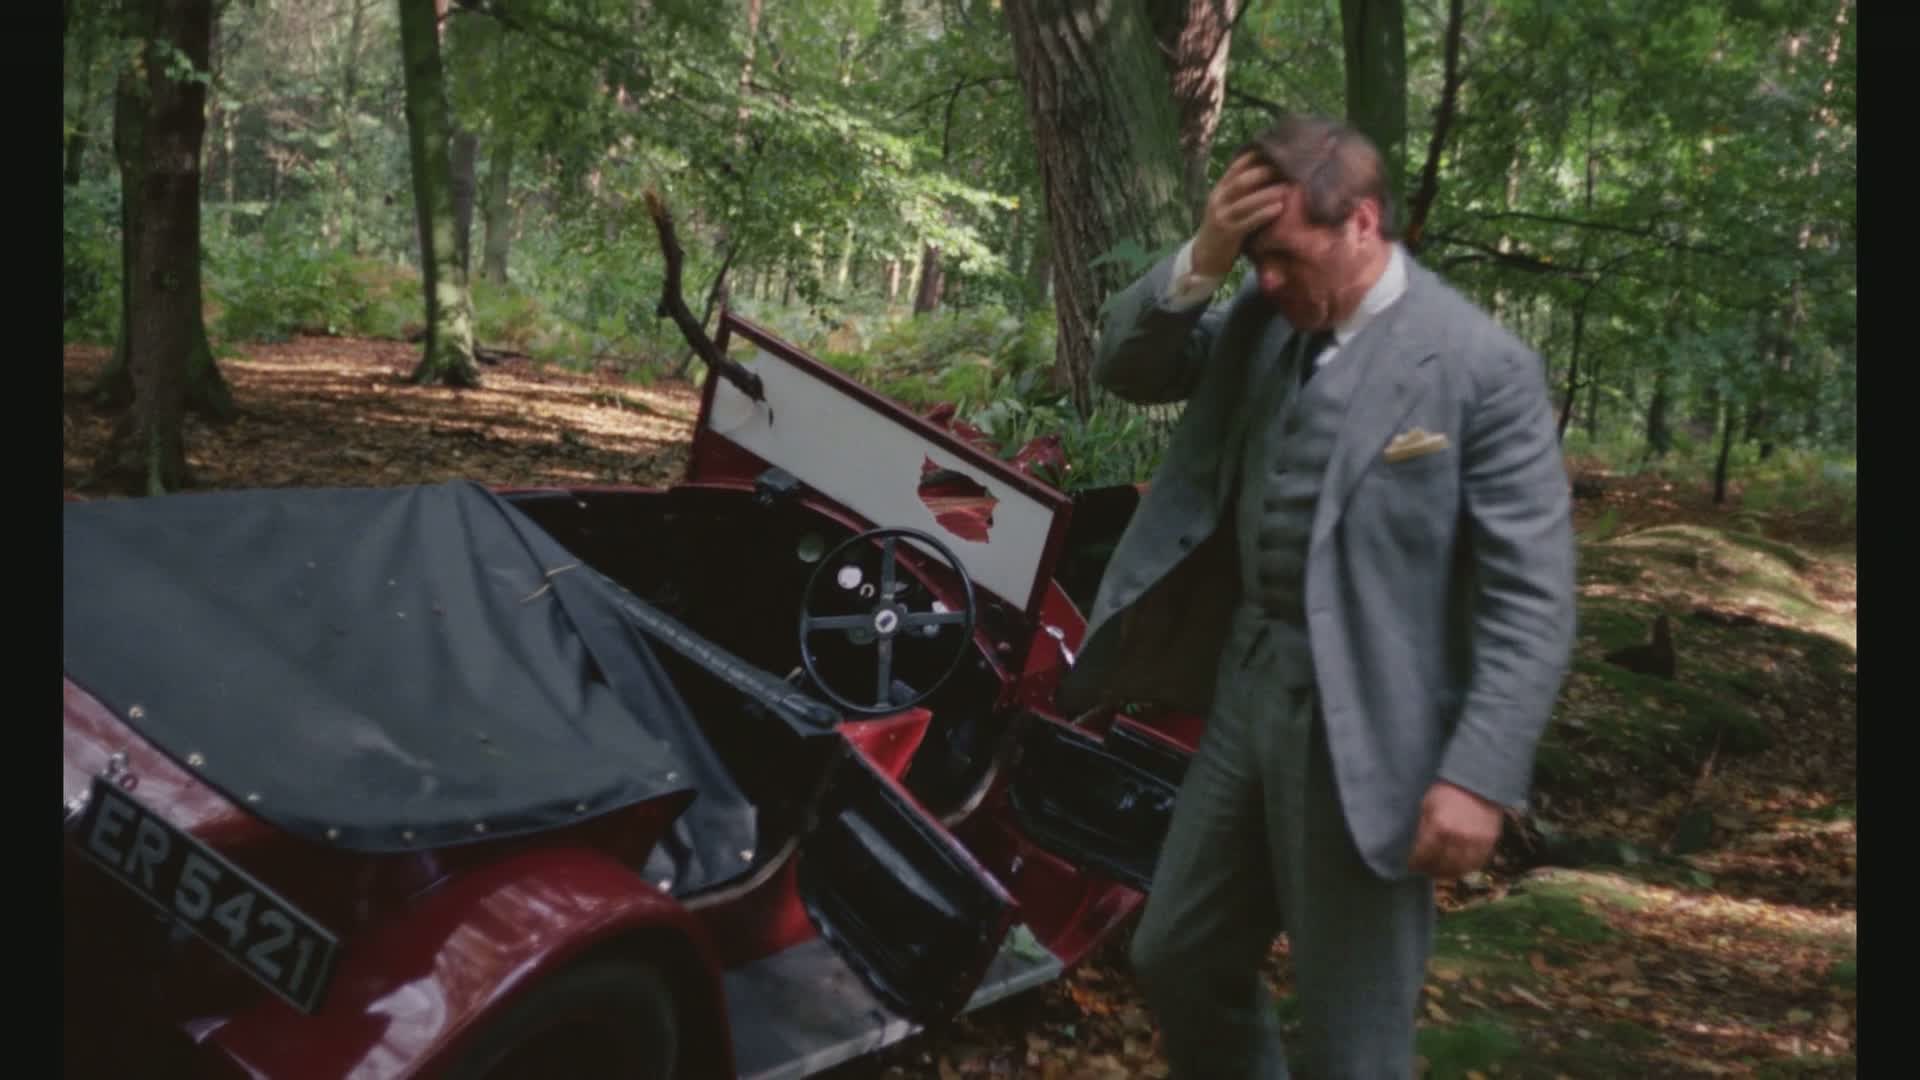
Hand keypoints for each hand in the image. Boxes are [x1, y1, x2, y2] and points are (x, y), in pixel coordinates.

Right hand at [1190, 153, 1289, 277]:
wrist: (1205, 257)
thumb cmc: (1224, 229)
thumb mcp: (1227, 206)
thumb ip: (1241, 193)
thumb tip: (1268, 175)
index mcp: (1219, 190)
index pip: (1236, 167)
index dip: (1255, 158)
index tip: (1276, 152)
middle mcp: (1218, 200)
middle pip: (1241, 180)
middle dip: (1265, 173)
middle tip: (1286, 169)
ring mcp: (1222, 217)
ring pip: (1245, 201)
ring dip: (1268, 193)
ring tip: (1288, 188)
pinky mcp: (1228, 234)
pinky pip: (1248, 221)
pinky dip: (1264, 214)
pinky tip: (1279, 208)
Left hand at [1407, 781, 1504, 878]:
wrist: (1478, 781)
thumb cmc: (1447, 790)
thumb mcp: (1427, 803)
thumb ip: (1421, 826)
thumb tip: (1412, 847)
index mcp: (1438, 826)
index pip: (1422, 855)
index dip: (1414, 863)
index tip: (1410, 865)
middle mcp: (1457, 837)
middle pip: (1439, 865)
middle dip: (1429, 869)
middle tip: (1424, 870)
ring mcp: (1475, 842)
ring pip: (1458, 869)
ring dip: (1447, 873)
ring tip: (1440, 872)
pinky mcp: (1489, 843)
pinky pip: (1476, 864)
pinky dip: (1466, 869)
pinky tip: (1458, 868)